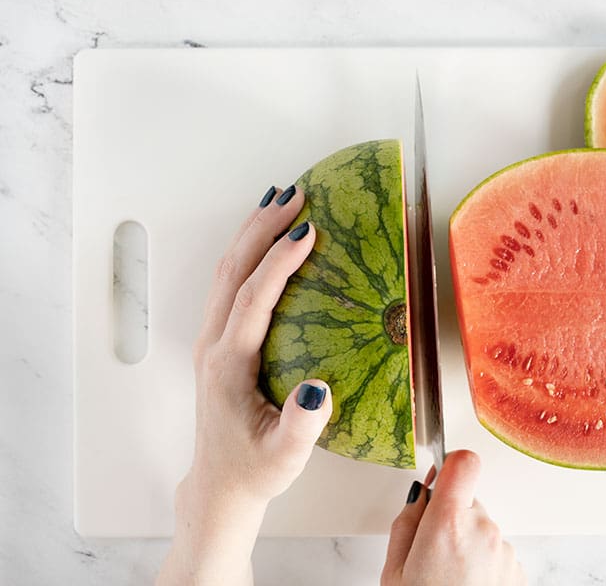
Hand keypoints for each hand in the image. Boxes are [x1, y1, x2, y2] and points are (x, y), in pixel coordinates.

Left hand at [157, 185, 332, 585]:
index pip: (254, 299)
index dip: (279, 262)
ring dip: (252, 232)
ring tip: (281, 200)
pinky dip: (249, 252)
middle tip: (295, 194)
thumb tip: (320, 388)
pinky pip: (231, 284)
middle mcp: (215, 345)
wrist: (221, 483)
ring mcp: (213, 341)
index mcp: (230, 365)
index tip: (307, 232)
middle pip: (233, 270)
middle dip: (262, 227)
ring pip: (227, 272)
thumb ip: (301, 425)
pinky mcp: (220, 342)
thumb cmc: (254, 468)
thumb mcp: (285, 456)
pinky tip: (266, 240)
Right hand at [382, 450, 525, 585]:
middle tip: (431, 553)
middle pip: (469, 500)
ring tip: (449, 578)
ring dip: (468, 543)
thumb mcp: (394, 568)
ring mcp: (504, 551)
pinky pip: (496, 550)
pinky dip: (483, 563)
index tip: (441, 477)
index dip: (450, 466)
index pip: (463, 462)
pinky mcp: (517, 570)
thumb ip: (407, 519)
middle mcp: (483, 530)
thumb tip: (422, 493)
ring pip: (483, 527)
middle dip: (451, 517)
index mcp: (447, 523)